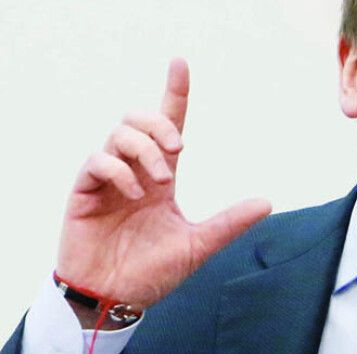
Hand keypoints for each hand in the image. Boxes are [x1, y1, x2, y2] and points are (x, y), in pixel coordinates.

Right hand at [56, 59, 271, 310]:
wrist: (115, 299)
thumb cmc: (152, 272)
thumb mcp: (198, 245)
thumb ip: (229, 223)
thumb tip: (267, 203)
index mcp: (160, 176)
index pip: (168, 124)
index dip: (175, 93)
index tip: (181, 63)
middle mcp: (134, 171)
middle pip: (139, 119)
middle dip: (161, 123)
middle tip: (178, 150)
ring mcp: (107, 180)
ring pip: (120, 134)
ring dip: (145, 150)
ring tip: (158, 182)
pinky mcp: (84, 193)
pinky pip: (97, 161)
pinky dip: (119, 171)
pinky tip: (134, 193)